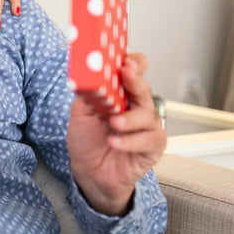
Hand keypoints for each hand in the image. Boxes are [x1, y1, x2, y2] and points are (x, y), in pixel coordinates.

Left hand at [66, 52, 166, 215]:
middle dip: (136, 81)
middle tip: (126, 75)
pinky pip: (149, 140)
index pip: (134, 72)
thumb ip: (88, 93)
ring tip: (114, 123)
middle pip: (144, 89)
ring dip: (130, 118)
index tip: (127, 60)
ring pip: (148, 116)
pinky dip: (130, 141)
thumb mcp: (80, 112)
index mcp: (121, 93)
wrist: (89, 172)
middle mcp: (137, 107)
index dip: (135, 63)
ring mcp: (147, 127)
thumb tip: (88, 75)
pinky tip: (115, 142)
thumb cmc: (87, 140)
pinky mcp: (152, 147)